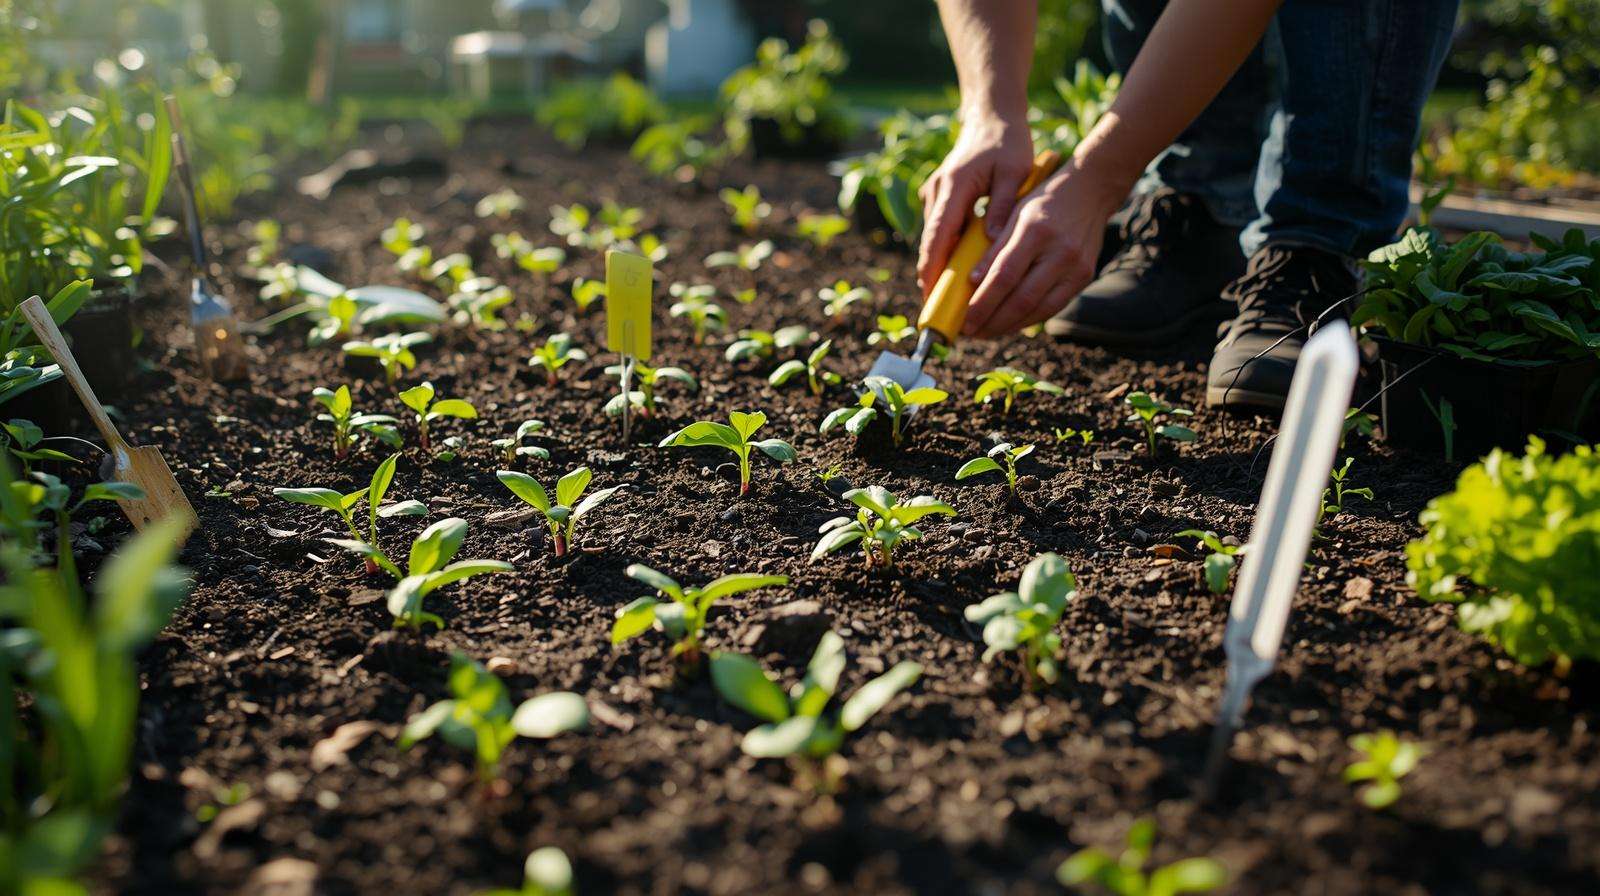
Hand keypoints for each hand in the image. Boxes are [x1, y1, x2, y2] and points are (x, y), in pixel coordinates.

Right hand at [916, 113, 1032, 295]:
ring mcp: (935, 193)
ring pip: (934, 237)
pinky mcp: (939, 195)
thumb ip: (1002, 206)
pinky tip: (959, 270)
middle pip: (930, 242)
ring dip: (940, 265)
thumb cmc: (1007, 143)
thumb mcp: (1014, 172)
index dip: (932, 268)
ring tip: (949, 297)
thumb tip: (992, 240)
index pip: (938, 235)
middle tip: (939, 308)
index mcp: (954, 186)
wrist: (991, 116)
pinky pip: (940, 228)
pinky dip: (947, 249)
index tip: (931, 295)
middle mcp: (938, 191)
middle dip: (932, 276)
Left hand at [960, 160, 1128, 338]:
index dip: (982, 302)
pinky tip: (1010, 323)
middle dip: (992, 321)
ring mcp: (1076, 268)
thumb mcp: (1014, 215)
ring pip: (1038, 310)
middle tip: (971, 332)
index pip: (1004, 276)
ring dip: (1009, 326)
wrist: (1091, 193)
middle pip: (1022, 299)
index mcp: (1036, 231)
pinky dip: (1028, 319)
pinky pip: (1053, 307)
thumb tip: (971, 284)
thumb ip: (994, 248)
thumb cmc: (1044, 202)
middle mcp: (1060, 252)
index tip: (963, 318)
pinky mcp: (1084, 278)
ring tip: (986, 332)